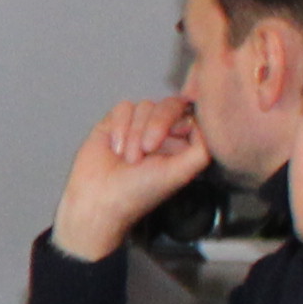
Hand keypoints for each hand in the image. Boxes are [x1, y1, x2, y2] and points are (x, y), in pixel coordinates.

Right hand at [50, 95, 220, 262]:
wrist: (100, 199)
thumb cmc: (139, 193)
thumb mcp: (181, 173)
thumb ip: (202, 149)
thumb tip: (203, 122)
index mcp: (181, 143)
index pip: (191, 113)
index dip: (180, 122)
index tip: (172, 140)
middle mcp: (161, 132)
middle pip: (169, 104)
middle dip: (156, 126)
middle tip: (146, 151)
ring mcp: (138, 125)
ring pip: (145, 105)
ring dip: (135, 133)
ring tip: (128, 159)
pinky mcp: (114, 122)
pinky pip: (123, 107)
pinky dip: (119, 128)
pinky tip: (115, 149)